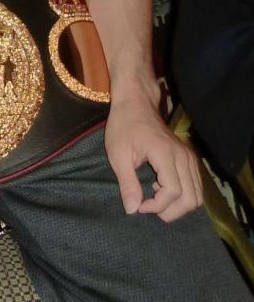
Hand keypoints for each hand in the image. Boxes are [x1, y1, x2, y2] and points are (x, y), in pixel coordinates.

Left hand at [105, 95, 202, 222]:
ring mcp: (189, 156)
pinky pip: (196, 186)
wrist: (136, 102)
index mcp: (165, 154)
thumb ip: (127, 183)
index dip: (157, 206)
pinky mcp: (189, 158)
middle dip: (170, 211)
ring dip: (178, 206)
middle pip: (190, 199)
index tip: (139, 205)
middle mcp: (183, 156)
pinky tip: (162, 187)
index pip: (173, 192)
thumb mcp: (118, 154)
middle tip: (148, 207)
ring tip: (155, 198)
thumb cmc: (123, 126)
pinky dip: (184, 195)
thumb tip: (132, 210)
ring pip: (197, 196)